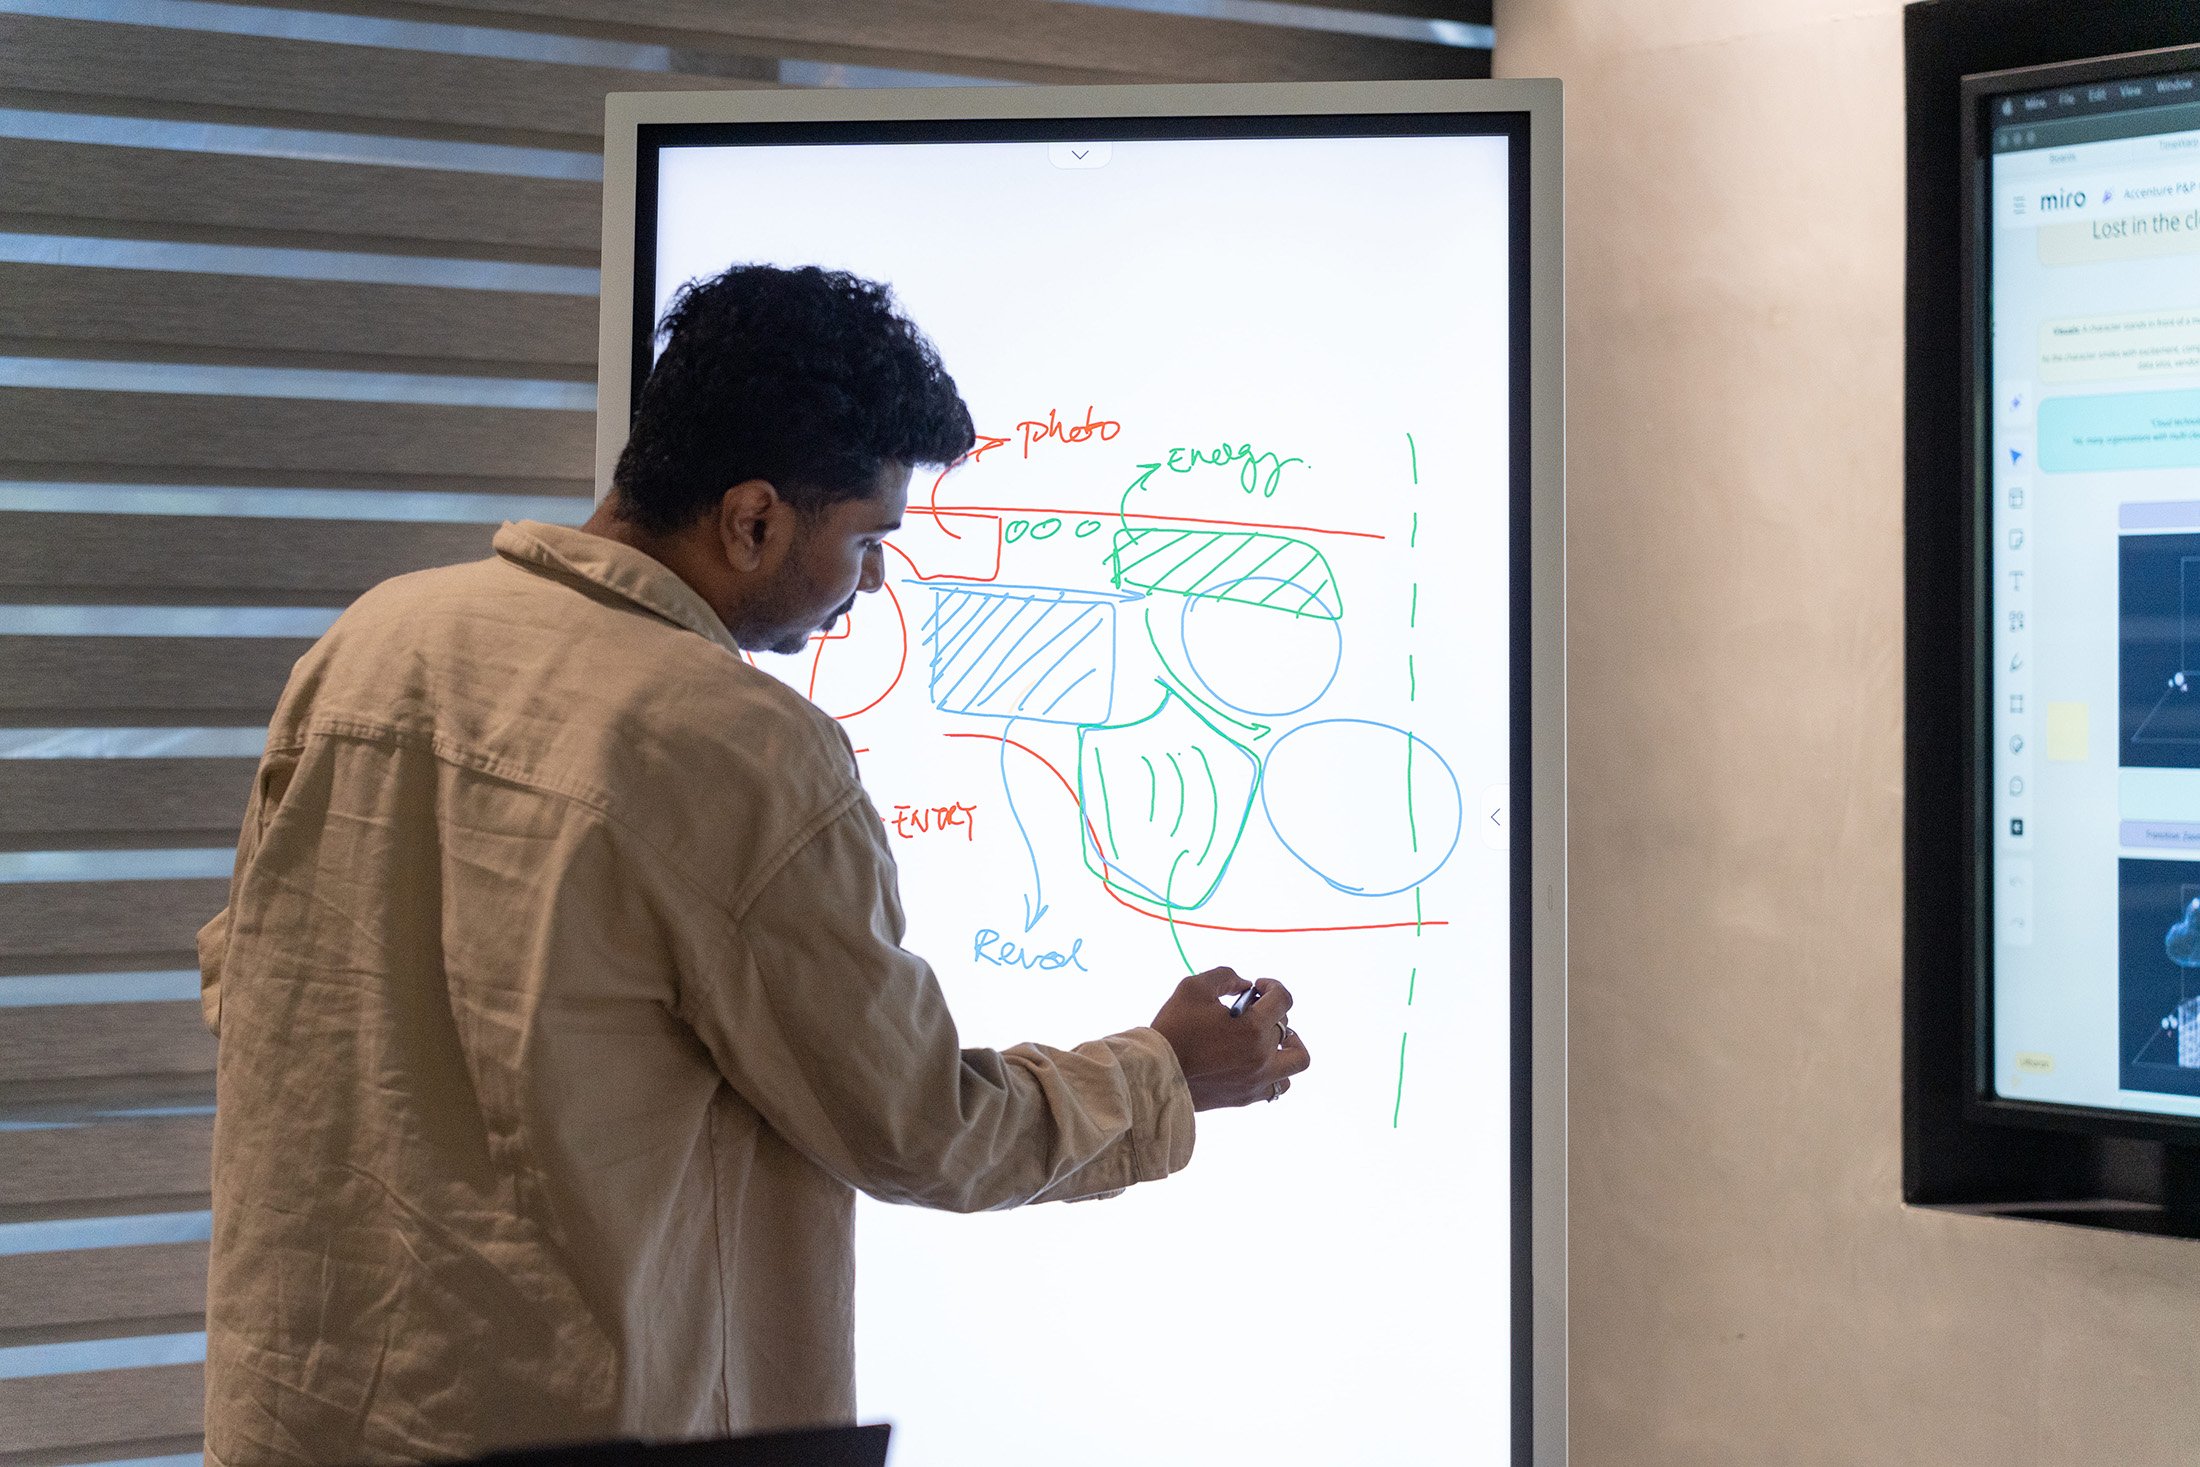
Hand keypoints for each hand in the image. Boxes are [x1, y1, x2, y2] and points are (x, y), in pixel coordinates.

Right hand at [1148, 968, 1310, 1111]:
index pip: (1284, 999)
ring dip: (1288, 1045)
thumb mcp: (1193, 987)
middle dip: (1269, 1012)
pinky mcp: (1247, 1097)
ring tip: (1269, 1039)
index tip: (1258, 987)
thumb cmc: (1173, 1029)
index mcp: (1253, 1028)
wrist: (1155, 1075)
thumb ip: (1225, 976)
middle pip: (1285, 1025)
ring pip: (1296, 1061)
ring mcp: (1257, 1079)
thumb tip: (1245, 985)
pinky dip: (1275, 1071)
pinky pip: (1278, 1086)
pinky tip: (1256, 1061)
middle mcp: (1262, 1056)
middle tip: (1249, 1010)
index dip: (1273, 986)